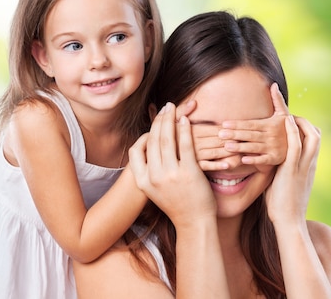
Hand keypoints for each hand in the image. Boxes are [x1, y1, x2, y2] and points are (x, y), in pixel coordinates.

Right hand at [129, 103, 216, 226]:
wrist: (194, 223)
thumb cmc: (177, 204)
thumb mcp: (155, 190)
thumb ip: (149, 171)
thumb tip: (148, 150)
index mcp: (142, 181)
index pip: (136, 151)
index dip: (144, 133)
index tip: (154, 121)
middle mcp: (154, 177)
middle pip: (153, 140)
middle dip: (159, 120)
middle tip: (166, 107)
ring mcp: (171, 174)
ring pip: (167, 139)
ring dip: (170, 120)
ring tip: (173, 108)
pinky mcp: (189, 172)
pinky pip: (185, 144)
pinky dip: (184, 129)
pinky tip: (186, 119)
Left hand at [217, 83, 288, 165]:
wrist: (300, 145)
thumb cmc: (287, 128)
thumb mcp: (284, 114)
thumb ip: (278, 100)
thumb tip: (274, 84)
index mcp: (270, 125)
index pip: (251, 124)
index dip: (238, 124)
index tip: (224, 124)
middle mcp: (271, 136)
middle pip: (250, 135)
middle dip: (235, 134)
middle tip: (220, 134)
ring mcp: (273, 148)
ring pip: (254, 147)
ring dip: (240, 147)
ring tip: (226, 146)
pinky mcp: (275, 159)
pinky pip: (263, 160)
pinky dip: (254, 160)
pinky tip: (243, 160)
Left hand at [265, 115, 320, 225]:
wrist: (288, 222)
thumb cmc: (282, 206)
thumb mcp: (284, 183)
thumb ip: (281, 170)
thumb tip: (270, 163)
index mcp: (308, 168)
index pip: (313, 142)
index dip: (306, 129)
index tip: (294, 121)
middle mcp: (309, 165)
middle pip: (317, 135)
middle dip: (306, 121)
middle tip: (292, 115)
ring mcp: (303, 167)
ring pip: (312, 137)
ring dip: (301, 122)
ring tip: (289, 114)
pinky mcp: (293, 170)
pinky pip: (297, 145)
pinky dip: (293, 130)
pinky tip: (286, 120)